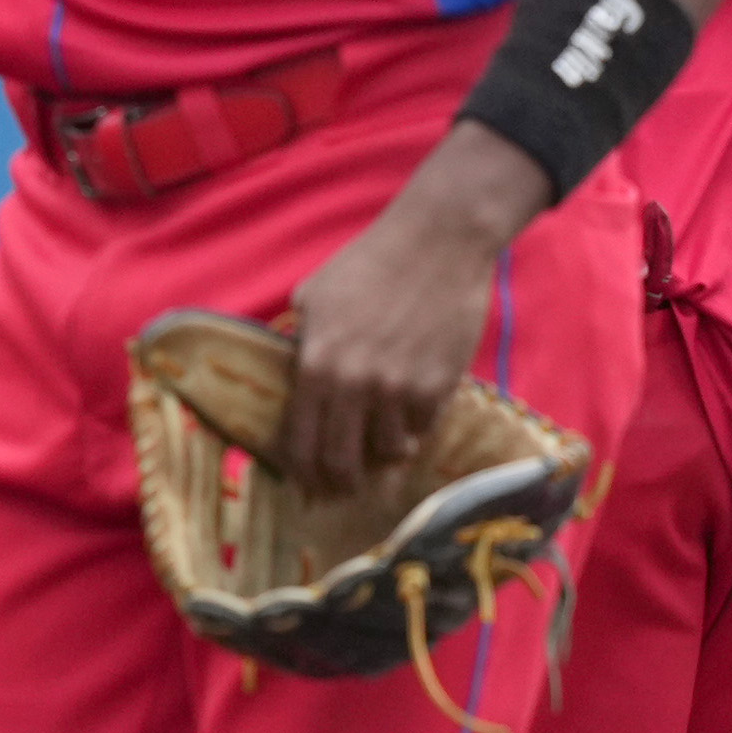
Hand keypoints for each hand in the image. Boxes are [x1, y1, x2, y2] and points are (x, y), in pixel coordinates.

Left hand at [274, 128, 539, 489]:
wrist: (437, 242)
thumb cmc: (368, 263)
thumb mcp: (314, 297)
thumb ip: (300, 344)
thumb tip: (291, 379)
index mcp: (317, 365)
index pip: (301, 442)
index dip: (301, 473)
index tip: (304, 486)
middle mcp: (356, 385)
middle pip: (342, 463)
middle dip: (338, 485)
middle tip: (340, 491)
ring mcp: (401, 389)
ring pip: (389, 453)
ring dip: (383, 456)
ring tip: (381, 451)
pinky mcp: (440, 386)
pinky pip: (423, 429)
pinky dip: (415, 430)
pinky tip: (411, 419)